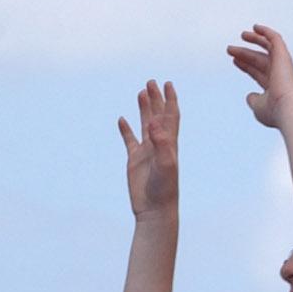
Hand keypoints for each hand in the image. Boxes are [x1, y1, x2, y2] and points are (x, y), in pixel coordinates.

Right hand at [118, 80, 178, 218]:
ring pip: (145, 125)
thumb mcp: (165, 165)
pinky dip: (126, 130)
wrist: (155, 210)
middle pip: (158, 116)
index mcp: (170, 143)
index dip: (170, 100)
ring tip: (140, 92)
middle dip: (156, 99)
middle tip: (151, 81)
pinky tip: (122, 119)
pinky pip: (130, 141)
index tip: (168, 84)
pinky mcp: (135, 160)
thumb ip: (162, 143)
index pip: (171, 117)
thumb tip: (154, 121)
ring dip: (143, 109)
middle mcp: (160, 144)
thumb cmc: (164, 189)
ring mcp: (147, 151)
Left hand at [227, 25, 292, 130]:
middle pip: (259, 60)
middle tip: (229, 49)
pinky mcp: (283, 56)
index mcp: (274, 87)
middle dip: (245, 54)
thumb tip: (250, 95)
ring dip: (256, 40)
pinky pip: (276, 40)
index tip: (234, 60)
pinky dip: (267, 32)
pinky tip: (256, 27)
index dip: (246, 66)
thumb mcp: (258, 108)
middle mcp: (279, 75)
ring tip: (243, 35)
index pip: (258, 72)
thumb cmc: (273, 112)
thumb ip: (253, 100)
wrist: (287, 108)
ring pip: (268, 48)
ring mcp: (282, 65)